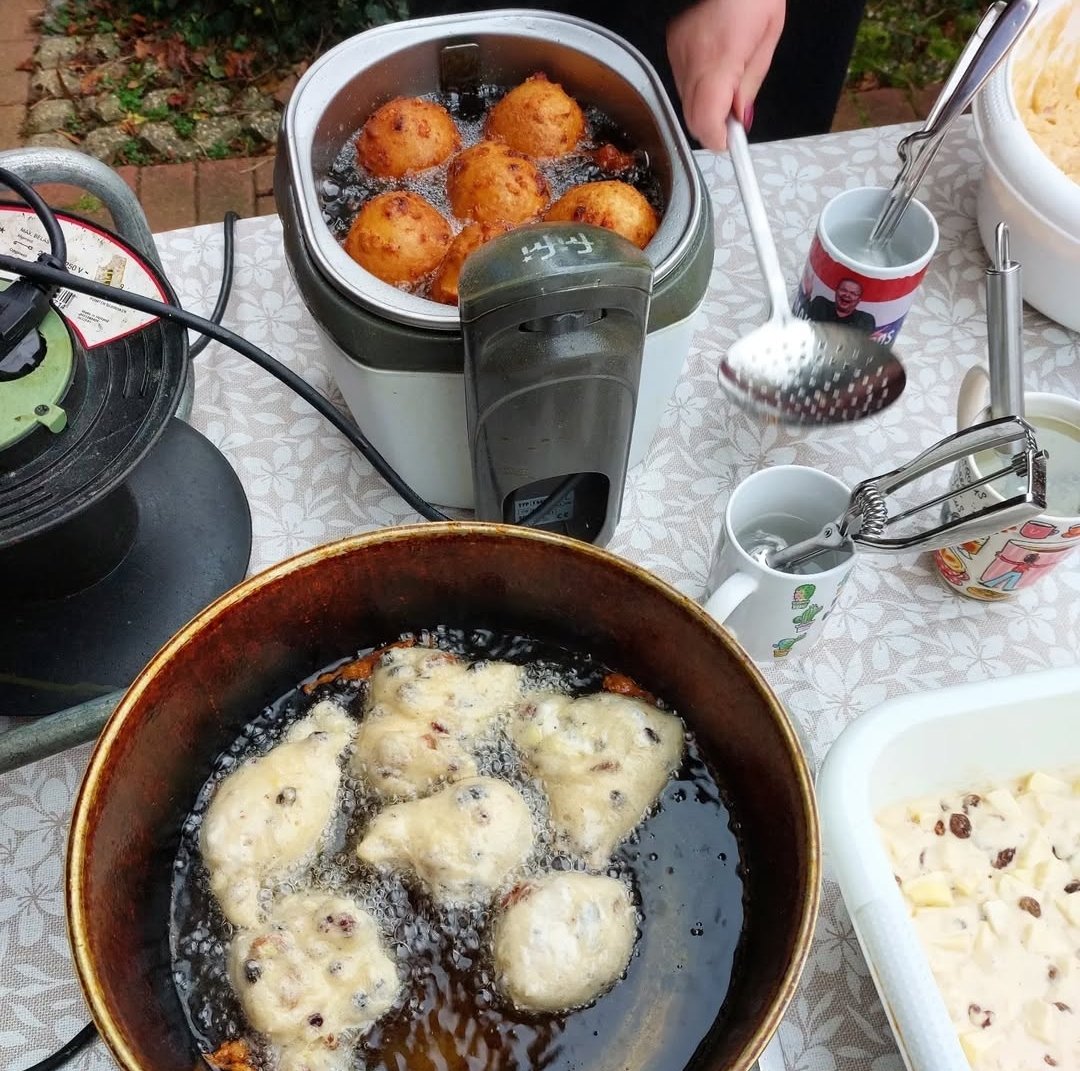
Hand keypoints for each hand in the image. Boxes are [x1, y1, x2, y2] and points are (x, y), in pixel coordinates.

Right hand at [666, 0, 784, 150]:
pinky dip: (698, 85)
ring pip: (687, 102)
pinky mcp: (672, 46)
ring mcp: (678, 52)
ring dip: (706, 105)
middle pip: (693, 117)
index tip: (730, 143)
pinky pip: (683, 81)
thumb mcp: (768, 42)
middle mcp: (694, 57)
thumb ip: (750, 86)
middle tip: (733, 119)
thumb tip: (739, 119)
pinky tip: (714, 66)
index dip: (717, 139)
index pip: (707, 120)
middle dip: (713, 125)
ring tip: (727, 83)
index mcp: (722, 57)